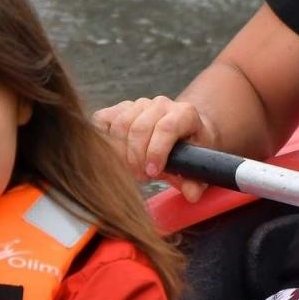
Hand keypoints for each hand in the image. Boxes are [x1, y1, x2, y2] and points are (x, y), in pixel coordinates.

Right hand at [92, 96, 215, 201]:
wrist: (179, 135)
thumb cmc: (186, 152)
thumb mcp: (195, 167)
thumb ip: (194, 182)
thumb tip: (192, 195)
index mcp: (184, 114)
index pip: (166, 127)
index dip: (156, 151)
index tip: (153, 173)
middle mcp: (162, 104)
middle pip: (140, 128)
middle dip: (137, 158)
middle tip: (141, 177)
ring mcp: (139, 104)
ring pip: (121, 124)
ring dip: (121, 152)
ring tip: (131, 169)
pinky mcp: (120, 108)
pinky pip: (103, 120)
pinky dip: (104, 139)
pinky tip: (115, 155)